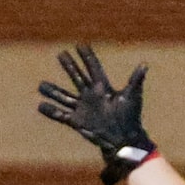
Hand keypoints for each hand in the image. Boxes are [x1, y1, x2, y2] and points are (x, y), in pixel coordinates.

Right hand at [37, 44, 154, 184]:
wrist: (123, 138)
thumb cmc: (130, 117)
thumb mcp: (132, 96)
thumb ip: (135, 80)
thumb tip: (144, 64)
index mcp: (102, 87)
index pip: (92, 68)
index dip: (87, 57)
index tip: (80, 45)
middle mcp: (90, 95)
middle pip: (77, 77)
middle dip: (69, 65)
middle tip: (61, 54)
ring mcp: (82, 108)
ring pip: (64, 96)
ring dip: (53, 91)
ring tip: (41, 85)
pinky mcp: (77, 121)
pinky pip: (60, 114)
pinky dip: (50, 111)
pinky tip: (40, 106)